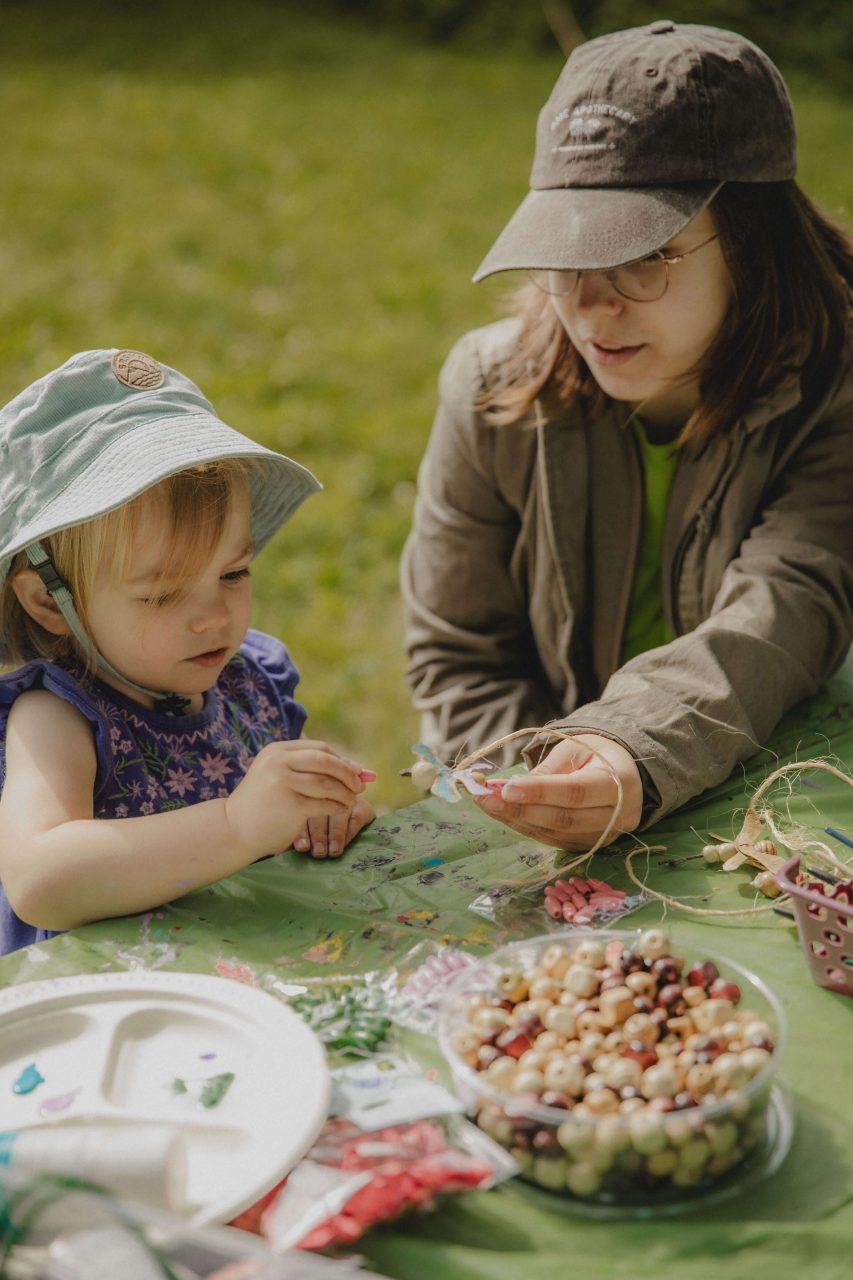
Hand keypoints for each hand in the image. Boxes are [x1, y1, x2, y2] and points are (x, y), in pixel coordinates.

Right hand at [224, 740, 369, 858]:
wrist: (233, 828)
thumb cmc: (263, 803)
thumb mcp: (280, 777)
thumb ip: (313, 771)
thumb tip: (361, 770)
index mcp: (277, 751)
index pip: (320, 749)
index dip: (342, 760)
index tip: (356, 772)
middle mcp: (279, 762)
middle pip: (326, 761)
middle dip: (348, 773)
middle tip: (361, 786)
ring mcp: (283, 783)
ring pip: (327, 783)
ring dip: (346, 793)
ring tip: (351, 800)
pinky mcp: (290, 806)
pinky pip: (324, 803)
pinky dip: (337, 806)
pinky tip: (340, 809)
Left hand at [473, 733, 643, 850]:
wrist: (622, 773)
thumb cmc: (595, 754)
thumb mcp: (575, 749)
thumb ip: (547, 769)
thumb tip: (508, 788)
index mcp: (620, 782)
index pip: (576, 792)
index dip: (540, 792)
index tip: (506, 787)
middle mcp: (618, 815)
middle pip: (564, 818)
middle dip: (521, 808)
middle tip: (485, 796)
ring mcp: (603, 836)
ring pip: (555, 833)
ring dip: (516, 819)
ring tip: (486, 803)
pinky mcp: (587, 846)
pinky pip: (552, 840)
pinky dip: (525, 827)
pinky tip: (502, 813)